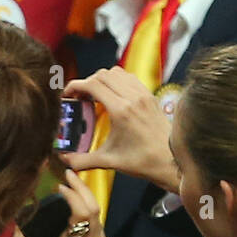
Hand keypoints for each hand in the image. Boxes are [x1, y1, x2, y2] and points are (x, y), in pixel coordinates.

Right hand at [14, 169, 108, 236]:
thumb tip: (15, 217)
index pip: (81, 211)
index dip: (73, 193)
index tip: (60, 183)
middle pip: (94, 209)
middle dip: (82, 188)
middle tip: (69, 174)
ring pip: (99, 218)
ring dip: (87, 200)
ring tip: (73, 186)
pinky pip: (99, 230)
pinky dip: (90, 215)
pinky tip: (79, 209)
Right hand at [62, 68, 179, 191]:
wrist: (171, 163)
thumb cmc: (143, 162)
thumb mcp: (110, 161)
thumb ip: (83, 160)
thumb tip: (64, 160)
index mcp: (121, 110)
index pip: (92, 85)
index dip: (75, 86)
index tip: (68, 95)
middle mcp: (133, 98)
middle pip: (102, 75)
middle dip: (87, 82)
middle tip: (80, 96)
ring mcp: (144, 95)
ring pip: (116, 73)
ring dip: (102, 79)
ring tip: (96, 94)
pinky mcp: (151, 97)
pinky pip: (130, 78)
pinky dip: (118, 81)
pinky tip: (113, 95)